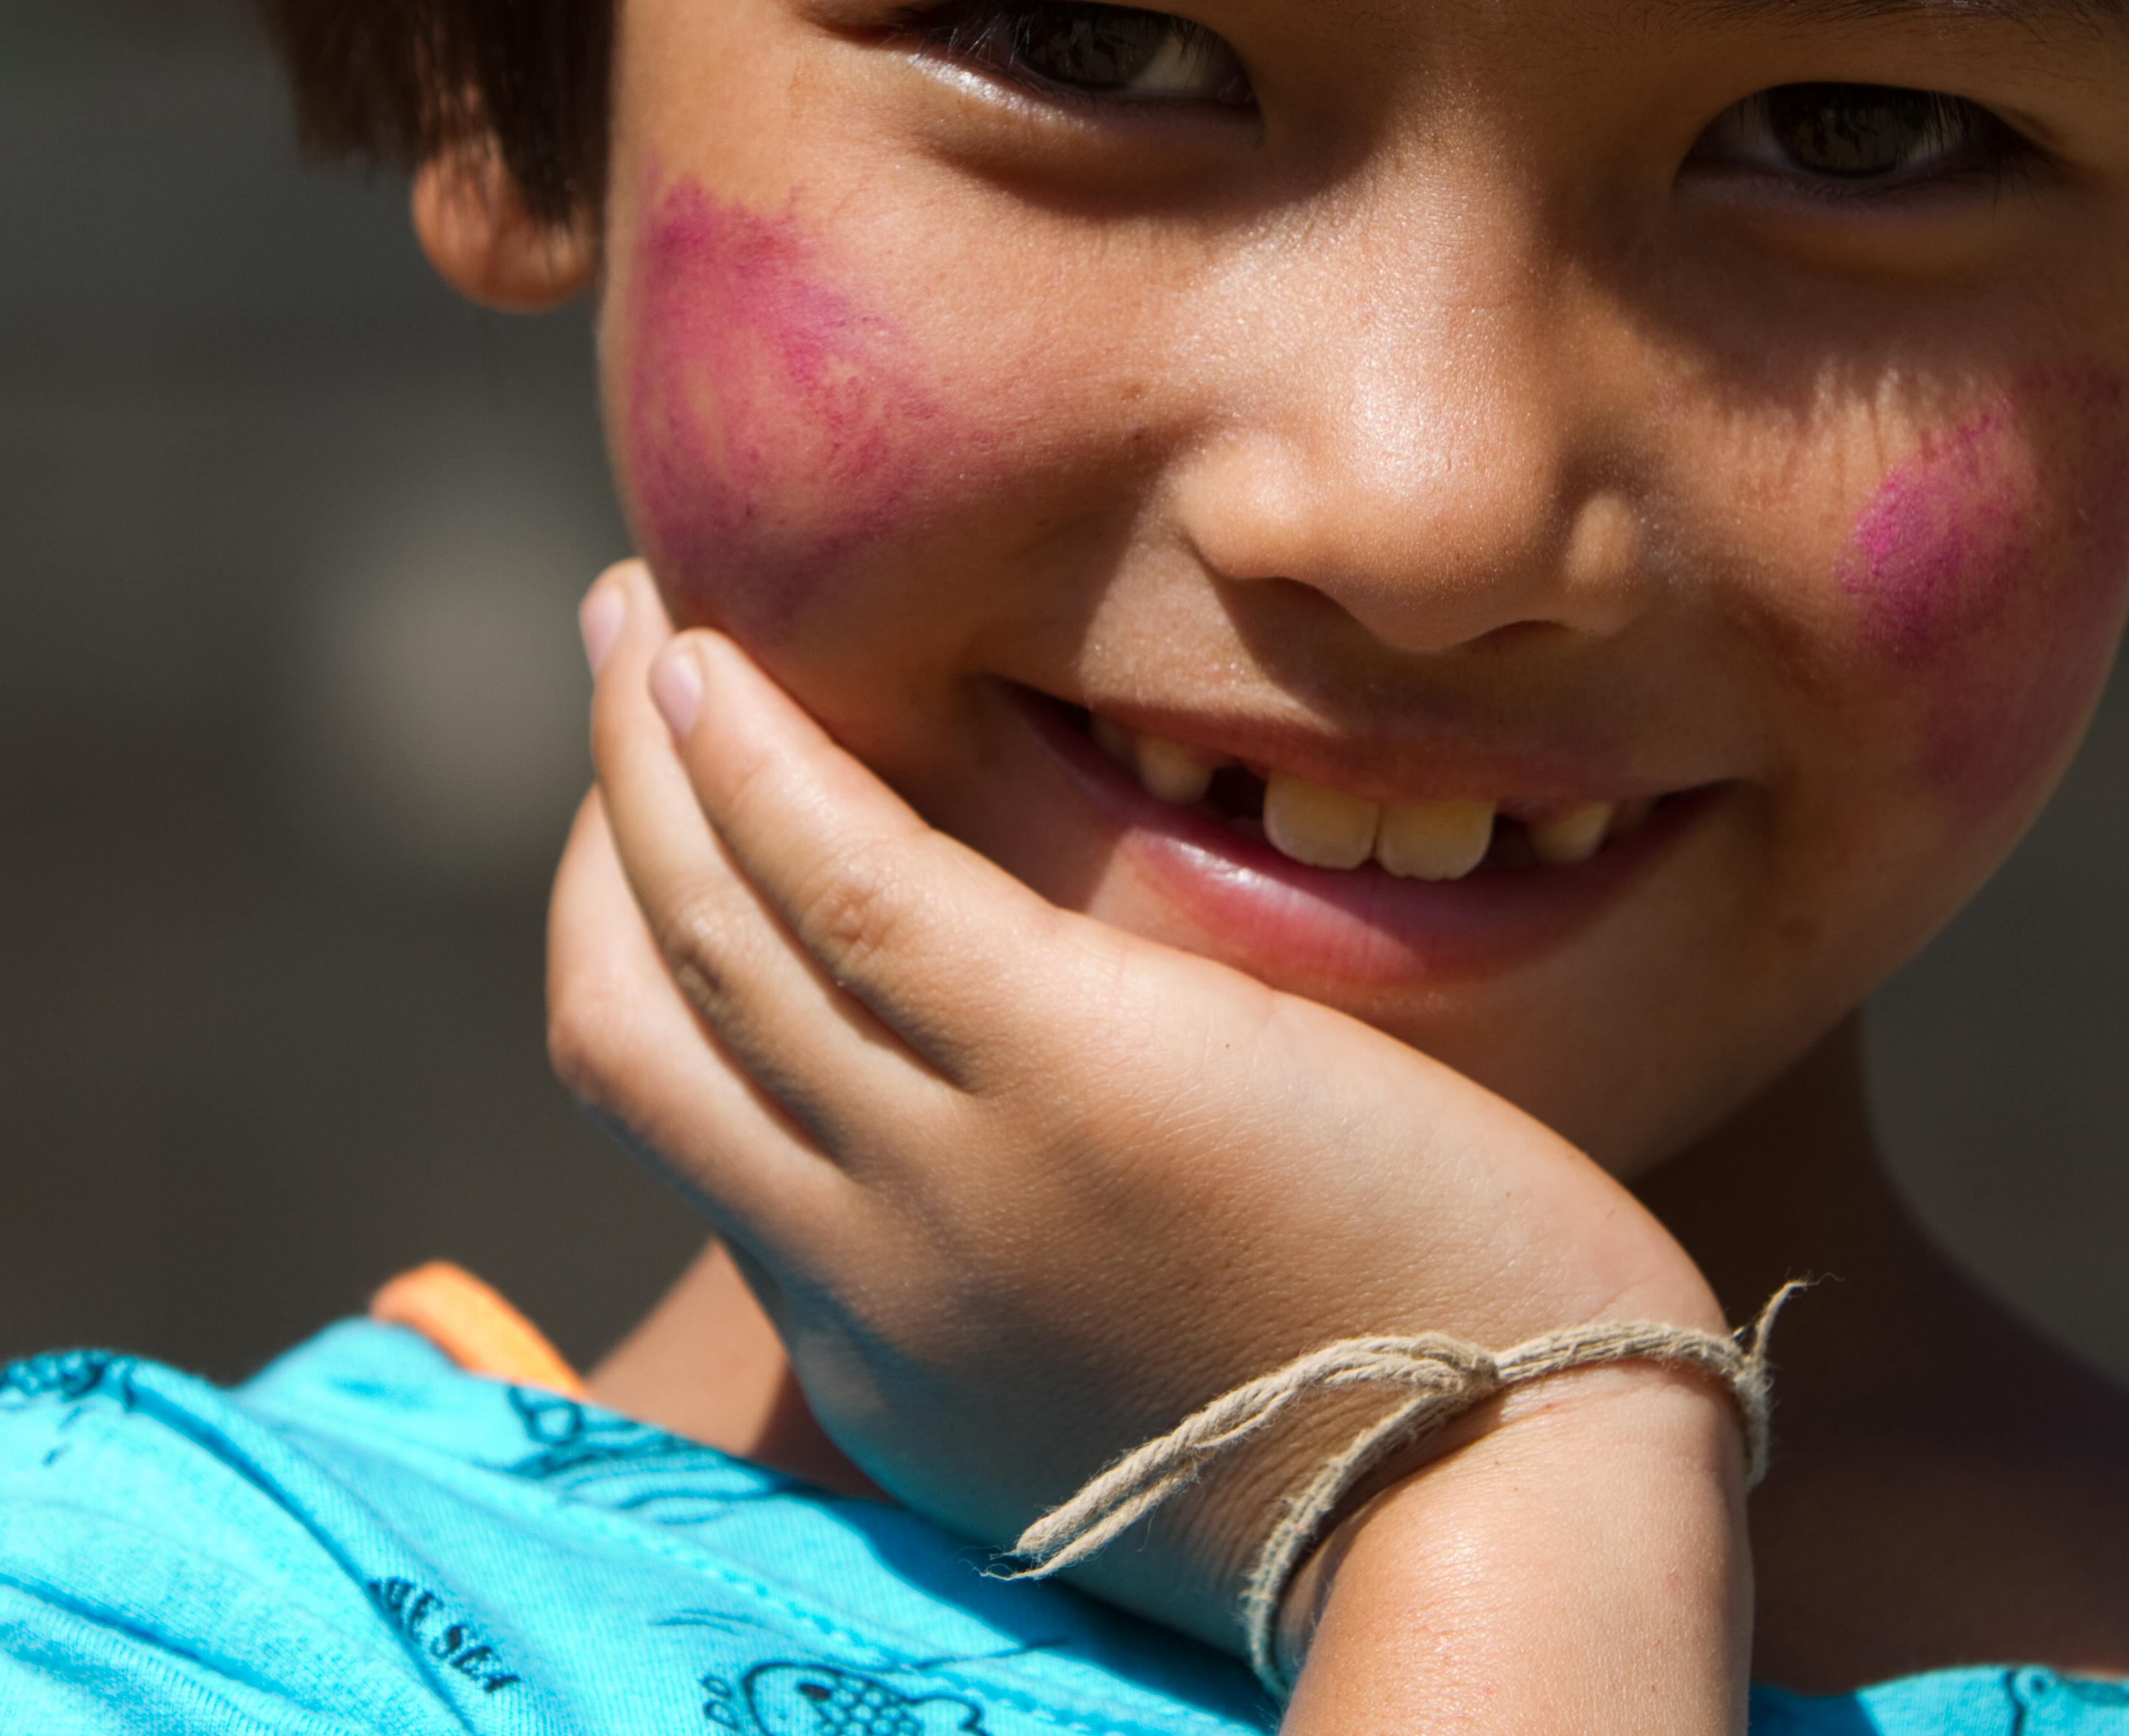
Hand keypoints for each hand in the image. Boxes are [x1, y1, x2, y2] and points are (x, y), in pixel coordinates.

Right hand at [546, 562, 1731, 1662]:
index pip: (692, 1126)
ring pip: (708, 936)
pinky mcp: (1072, 1067)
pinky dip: (750, 767)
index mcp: (884, 1352)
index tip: (666, 829)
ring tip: (646, 615)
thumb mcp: (1140, 1379)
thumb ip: (1053, 1269)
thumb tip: (1046, 1159)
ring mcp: (952, 1170)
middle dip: (609, 833)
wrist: (1519, 1513)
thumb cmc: (1407, 1429)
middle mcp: (866, 1270)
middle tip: (626, 670)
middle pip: (637, 1023)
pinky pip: (844, 886)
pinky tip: (722, 660)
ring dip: (647, 758)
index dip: (647, 954)